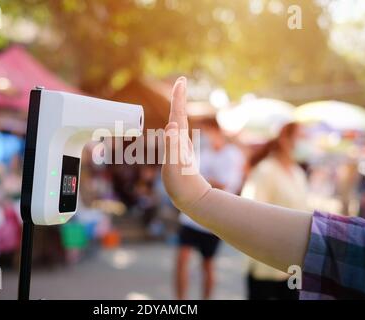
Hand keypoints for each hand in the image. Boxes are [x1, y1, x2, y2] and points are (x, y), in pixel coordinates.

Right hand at [161, 77, 210, 212]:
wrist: (192, 198)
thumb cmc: (182, 183)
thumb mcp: (174, 165)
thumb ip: (172, 145)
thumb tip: (172, 125)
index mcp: (179, 139)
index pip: (177, 113)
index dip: (178, 97)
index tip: (181, 80)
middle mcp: (181, 140)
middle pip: (179, 113)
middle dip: (179, 97)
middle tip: (180, 81)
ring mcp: (181, 147)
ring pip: (179, 122)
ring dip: (177, 108)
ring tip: (177, 97)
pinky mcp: (179, 154)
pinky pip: (175, 134)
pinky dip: (174, 124)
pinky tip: (174, 126)